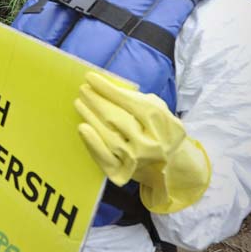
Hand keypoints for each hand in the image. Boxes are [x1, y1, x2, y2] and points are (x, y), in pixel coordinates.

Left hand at [75, 71, 210, 213]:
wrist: (170, 164)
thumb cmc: (159, 129)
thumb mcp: (157, 109)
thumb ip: (136, 99)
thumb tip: (105, 87)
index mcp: (162, 123)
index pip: (130, 102)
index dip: (108, 89)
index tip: (90, 78)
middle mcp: (151, 143)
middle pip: (117, 118)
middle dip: (96, 101)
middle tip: (83, 89)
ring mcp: (137, 160)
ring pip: (108, 136)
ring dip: (90, 117)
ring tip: (79, 103)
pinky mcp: (123, 173)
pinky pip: (104, 158)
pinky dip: (92, 142)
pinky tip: (82, 127)